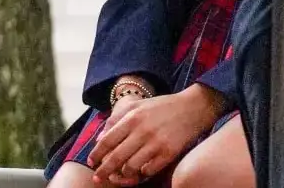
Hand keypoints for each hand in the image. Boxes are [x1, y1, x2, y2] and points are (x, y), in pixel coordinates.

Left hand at [90, 83, 221, 185]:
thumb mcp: (135, 106)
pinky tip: (141, 170)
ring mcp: (156, 143)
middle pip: (116, 156)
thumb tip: (100, 138)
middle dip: (104, 170)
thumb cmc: (160, 107)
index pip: (107, 140)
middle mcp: (142, 131)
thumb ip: (116, 120)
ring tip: (121, 173)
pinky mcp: (170, 152)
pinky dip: (142, 173)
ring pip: (132, 166)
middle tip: (97, 178)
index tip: (91, 163)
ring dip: (123, 173)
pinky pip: (150, 169)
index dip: (96, 154)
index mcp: (131, 118)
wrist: (192, 108)